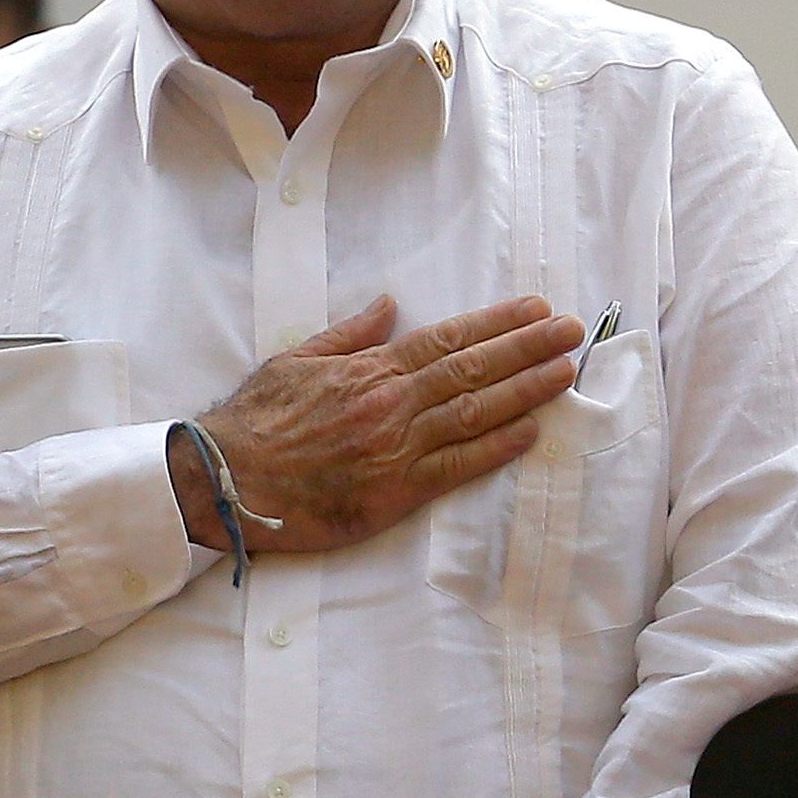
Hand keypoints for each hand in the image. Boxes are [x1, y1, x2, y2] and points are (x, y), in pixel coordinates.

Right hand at [174, 293, 584, 552]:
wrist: (225, 478)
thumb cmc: (256, 421)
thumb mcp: (297, 360)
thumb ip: (350, 334)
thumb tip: (388, 305)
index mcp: (371, 368)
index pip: (448, 339)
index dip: (497, 324)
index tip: (536, 310)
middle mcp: (392, 401)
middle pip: (473, 369)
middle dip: (528, 348)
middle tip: (573, 331)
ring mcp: (397, 446)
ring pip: (475, 412)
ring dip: (526, 391)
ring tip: (566, 372)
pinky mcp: (395, 492)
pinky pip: (457, 466)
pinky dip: (496, 448)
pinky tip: (531, 431)